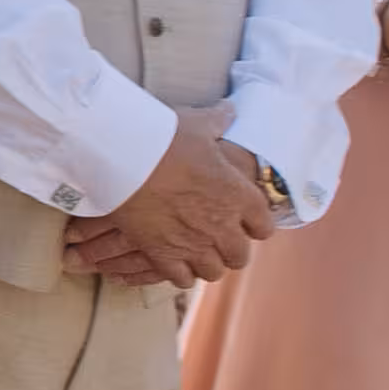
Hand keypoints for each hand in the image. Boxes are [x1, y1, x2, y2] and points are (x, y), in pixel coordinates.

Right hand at [68, 116, 274, 288]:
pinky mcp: (162, 254)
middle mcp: (223, 226)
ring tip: (195, 252)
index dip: (254, 224)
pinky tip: (171, 261)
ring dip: (206, 263)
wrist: (124, 156)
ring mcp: (193, 244)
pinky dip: (179, 274)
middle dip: (231, 249)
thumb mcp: (196, 124)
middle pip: (240, 256)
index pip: (264, 226)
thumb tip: (230, 110)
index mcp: (240, 197)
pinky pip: (181, 279)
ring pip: (213, 271)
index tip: (243, 219)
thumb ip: (218, 121)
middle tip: (217, 239)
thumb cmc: (165, 137)